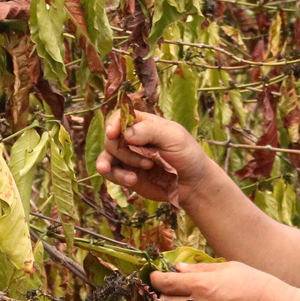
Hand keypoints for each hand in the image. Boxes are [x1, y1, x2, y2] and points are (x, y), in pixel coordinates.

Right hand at [95, 109, 219, 207]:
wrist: (193, 183)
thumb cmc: (187, 154)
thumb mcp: (174, 137)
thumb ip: (150, 131)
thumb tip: (125, 133)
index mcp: (143, 124)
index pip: (120, 117)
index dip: (113, 124)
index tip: (113, 133)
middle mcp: (132, 139)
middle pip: (111, 139)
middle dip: (124, 151)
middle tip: (149, 162)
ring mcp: (128, 157)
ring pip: (106, 156)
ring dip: (111, 164)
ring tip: (126, 176)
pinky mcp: (126, 174)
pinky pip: (111, 174)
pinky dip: (117, 176)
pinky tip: (132, 180)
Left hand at [149, 261, 288, 300]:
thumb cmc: (258, 284)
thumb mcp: (229, 268)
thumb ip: (200, 269)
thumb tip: (177, 268)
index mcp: (201, 286)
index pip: (163, 282)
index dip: (155, 277)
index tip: (155, 273)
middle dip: (160, 294)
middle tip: (167, 286)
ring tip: (180, 298)